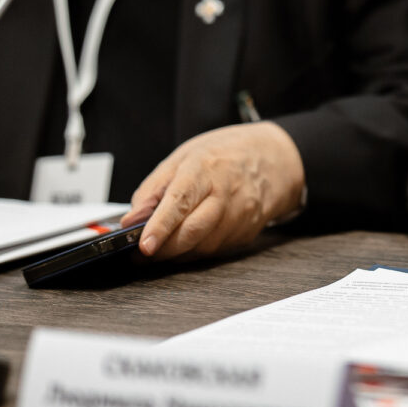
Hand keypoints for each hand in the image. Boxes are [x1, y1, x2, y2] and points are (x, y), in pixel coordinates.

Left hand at [121, 122, 304, 259]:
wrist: (276, 157)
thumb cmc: (226, 153)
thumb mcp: (184, 156)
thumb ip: (154, 189)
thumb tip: (132, 220)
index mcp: (206, 167)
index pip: (180, 201)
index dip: (160, 227)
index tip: (143, 246)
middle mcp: (226, 193)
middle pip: (192, 231)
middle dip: (164, 249)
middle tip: (142, 253)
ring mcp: (241, 214)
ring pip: (204, 246)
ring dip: (178, 253)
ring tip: (162, 246)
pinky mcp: (248, 231)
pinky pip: (216, 250)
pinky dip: (196, 250)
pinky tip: (188, 241)